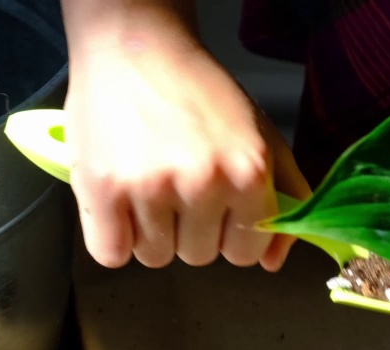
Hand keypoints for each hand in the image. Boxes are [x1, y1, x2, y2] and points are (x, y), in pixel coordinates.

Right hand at [61, 2, 309, 270]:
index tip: (216, 209)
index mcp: (248, 173)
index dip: (229, 234)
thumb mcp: (265, 138)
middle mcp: (203, 183)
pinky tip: (119, 205)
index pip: (246, 253)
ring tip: (147, 187)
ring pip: (156, 258)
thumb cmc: (202, 94)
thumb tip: (273, 262)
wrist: (137, 48)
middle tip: (176, 186)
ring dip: (150, 234)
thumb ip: (286, 198)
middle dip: (189, 231)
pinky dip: (113, 239)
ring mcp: (151, 187)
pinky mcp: (102, 189)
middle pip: (199, 257)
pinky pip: (111, 255)